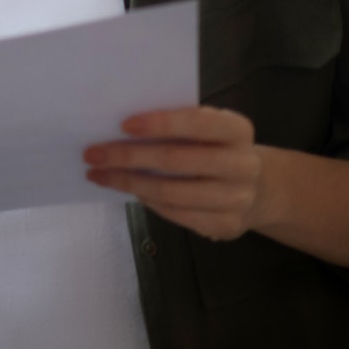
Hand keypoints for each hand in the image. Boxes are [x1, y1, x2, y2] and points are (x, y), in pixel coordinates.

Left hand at [83, 106, 269, 240]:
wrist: (257, 188)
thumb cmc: (215, 148)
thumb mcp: (207, 130)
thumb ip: (176, 126)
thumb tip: (118, 129)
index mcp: (237, 130)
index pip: (198, 123)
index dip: (160, 124)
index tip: (123, 125)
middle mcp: (242, 165)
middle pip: (177, 160)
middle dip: (128, 156)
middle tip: (92, 153)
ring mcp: (237, 199)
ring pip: (171, 192)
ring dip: (128, 183)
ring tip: (98, 174)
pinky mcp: (225, 225)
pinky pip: (176, 213)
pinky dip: (146, 200)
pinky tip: (128, 190)